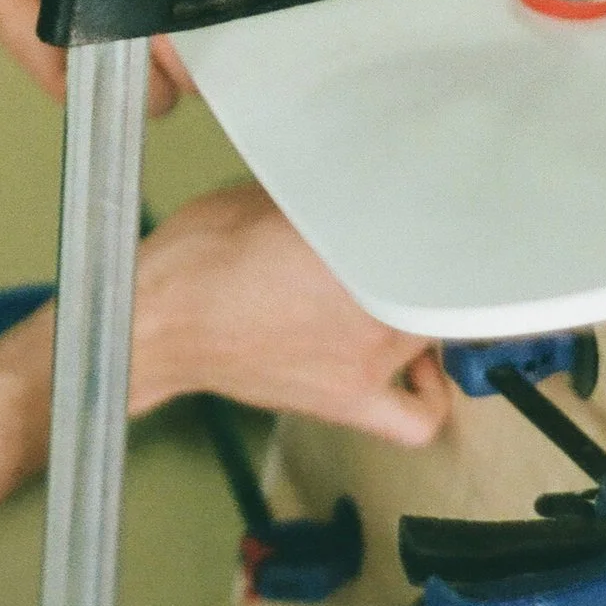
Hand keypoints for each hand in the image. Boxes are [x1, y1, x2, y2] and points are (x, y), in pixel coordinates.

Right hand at [131, 182, 448, 446]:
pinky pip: (415, 416)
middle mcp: (379, 308)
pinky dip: (429, 394)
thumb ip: (337, 200)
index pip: (443, 239)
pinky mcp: (350, 400)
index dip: (448, 224)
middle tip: (415, 245)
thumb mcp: (278, 199)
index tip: (445, 213)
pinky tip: (420, 368)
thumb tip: (374, 189)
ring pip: (434, 332)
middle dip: (430, 262)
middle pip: (444, 286)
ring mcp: (370, 362)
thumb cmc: (203, 252)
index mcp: (364, 250)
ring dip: (424, 311)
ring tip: (407, 291)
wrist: (157, 318)